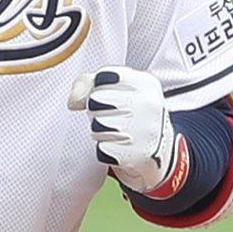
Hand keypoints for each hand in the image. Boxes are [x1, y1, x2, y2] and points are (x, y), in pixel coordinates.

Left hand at [68, 67, 187, 197]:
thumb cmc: (130, 111)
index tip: (107, 93)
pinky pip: (102, 150)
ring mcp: (146, 130)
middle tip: (110, 115)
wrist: (159, 148)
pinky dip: (105, 150)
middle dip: (95, 109)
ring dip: (98, 131)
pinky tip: (119, 147)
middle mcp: (149, 103)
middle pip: (95, 100)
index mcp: (146, 82)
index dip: (97, 87)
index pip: (103, 76)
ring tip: (114, 130)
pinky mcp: (140, 155)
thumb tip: (73, 102)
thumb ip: (87, 83)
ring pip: (97, 126)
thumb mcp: (114, 88)